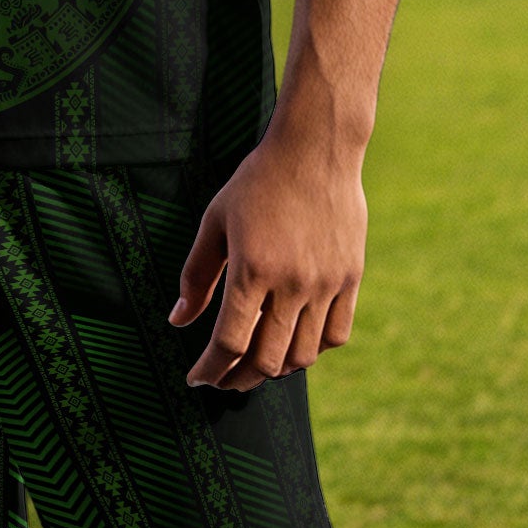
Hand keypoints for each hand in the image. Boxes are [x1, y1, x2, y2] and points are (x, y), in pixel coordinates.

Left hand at [168, 129, 366, 390]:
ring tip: (256, 362)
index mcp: (252, 268)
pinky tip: (294, 342)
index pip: (229, 342)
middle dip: (237, 378)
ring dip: (274, 368)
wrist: (316, 150)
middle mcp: (291, 283)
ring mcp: (325, 283)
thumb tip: (177, 319)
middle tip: (223, 377)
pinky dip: (312, 349)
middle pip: (265, 360)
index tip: (197, 377)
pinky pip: (335, 335)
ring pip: (302, 355)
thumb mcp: (216, 221)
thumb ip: (196, 274)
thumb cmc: (258, 182)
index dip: (210, 369)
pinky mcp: (350, 279)